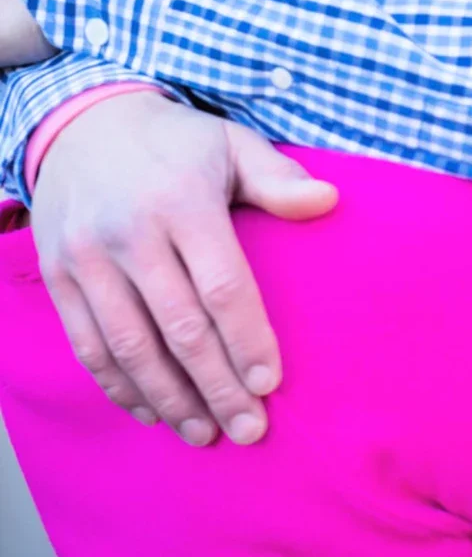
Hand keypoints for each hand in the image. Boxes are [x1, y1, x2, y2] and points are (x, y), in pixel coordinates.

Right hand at [32, 92, 337, 443]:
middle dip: (216, 387)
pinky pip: (88, 345)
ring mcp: (87, 258)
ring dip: (170, 398)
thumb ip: (278, 178)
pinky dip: (120, 387)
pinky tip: (154, 411)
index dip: (246, 340)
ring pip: (130, 347)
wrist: (82, 123)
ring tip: (205, 434)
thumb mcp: (231, 143)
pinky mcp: (57, 276)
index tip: (269, 384)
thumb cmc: (176, 142)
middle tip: (249, 430)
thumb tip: (329, 201)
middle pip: (178, 327)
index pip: (221, 285)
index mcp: (181, 200)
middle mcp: (129, 233)